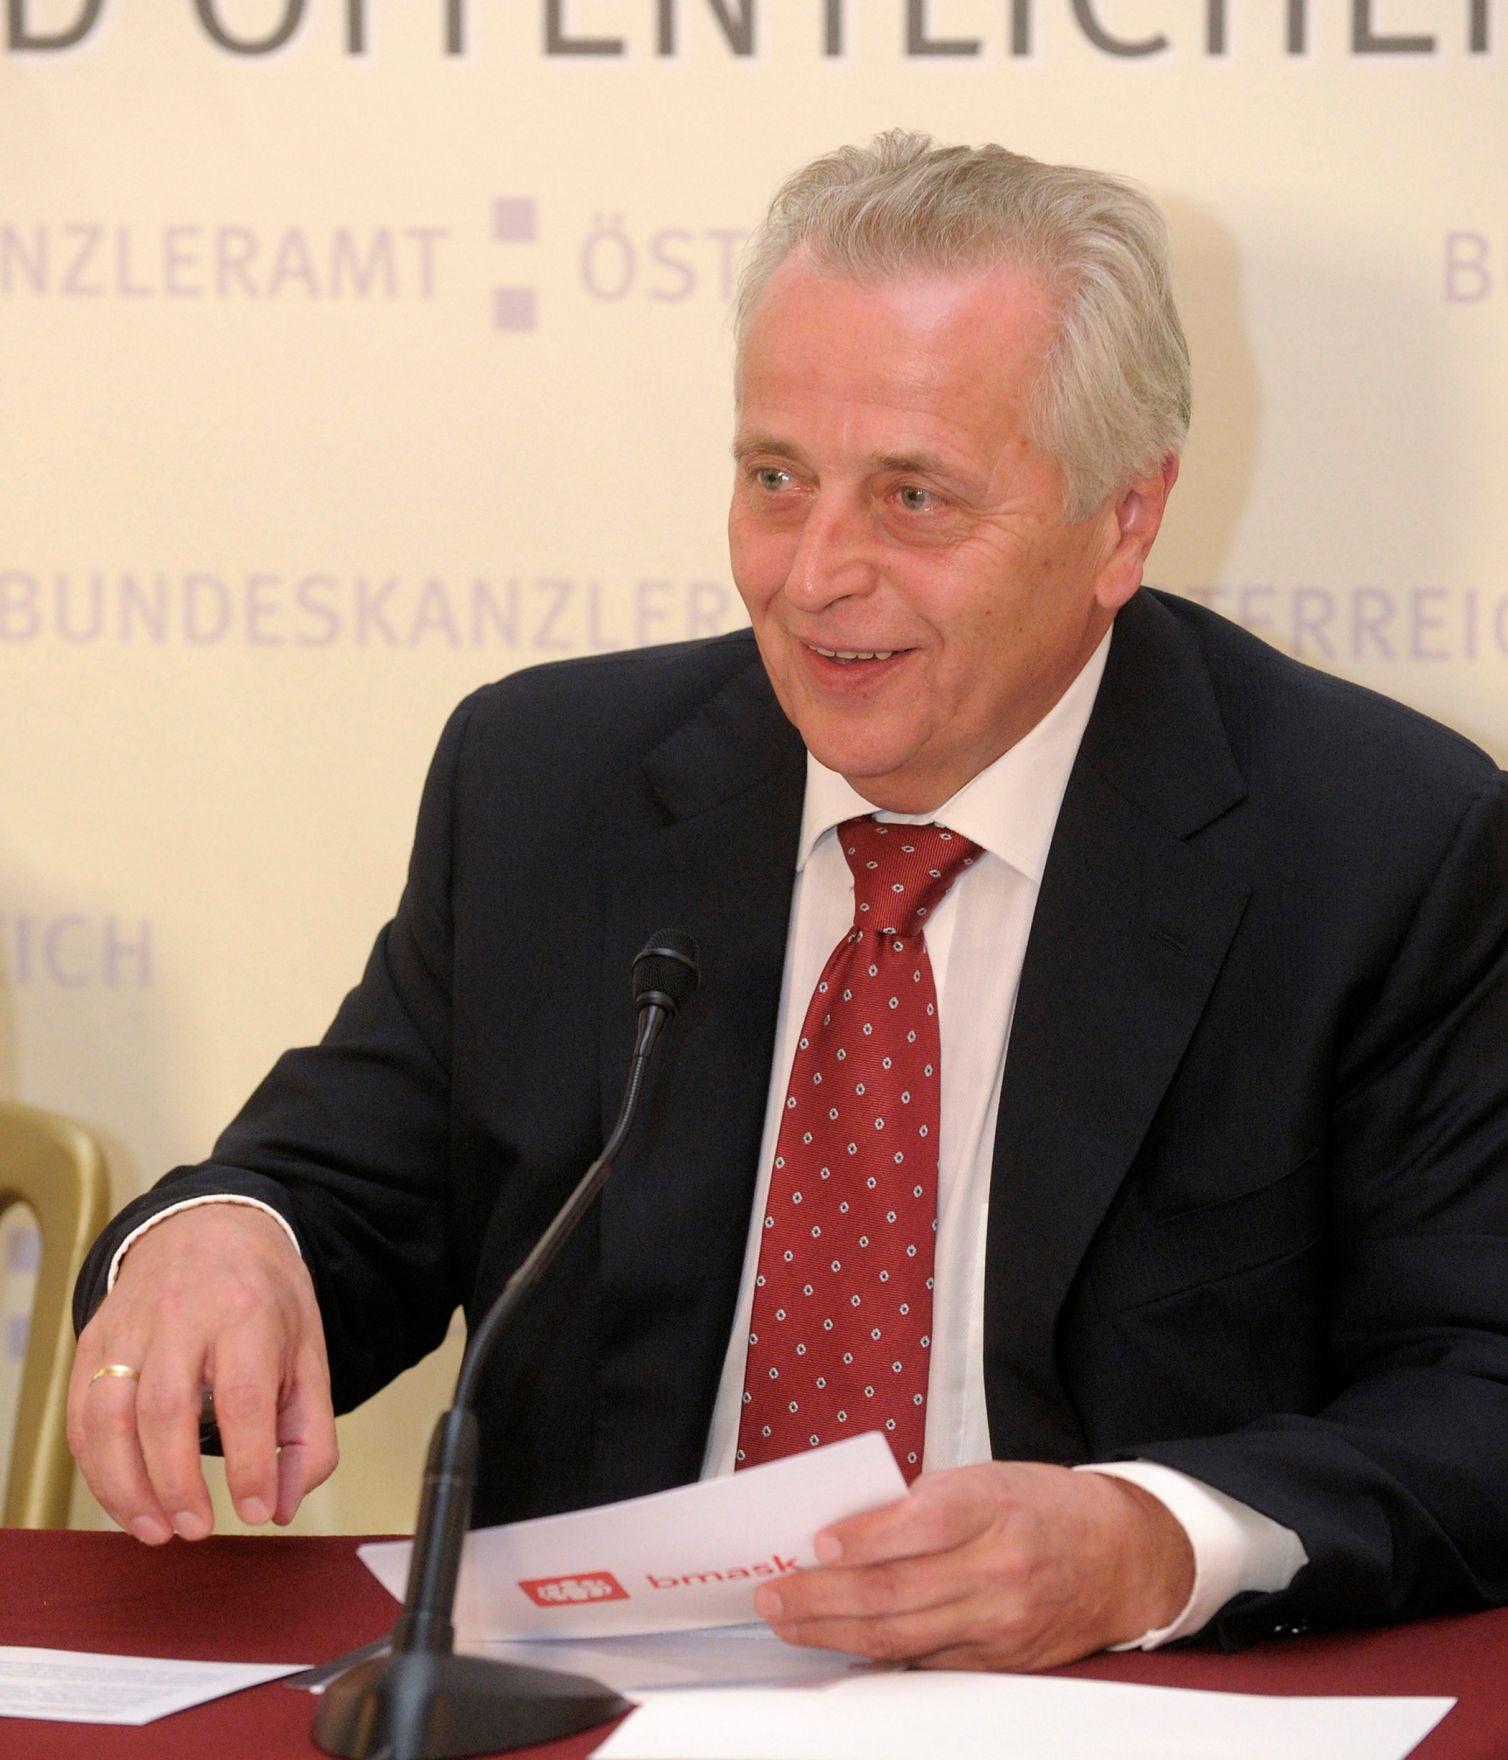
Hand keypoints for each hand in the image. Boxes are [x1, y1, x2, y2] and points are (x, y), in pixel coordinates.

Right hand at [67, 1205, 338, 1543]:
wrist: (209, 1227)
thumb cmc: (263, 1298)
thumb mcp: (308, 1351)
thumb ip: (309, 1433)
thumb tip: (283, 1506)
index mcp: (248, 1312)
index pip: (244, 1397)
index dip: (249, 1463)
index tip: (256, 1511)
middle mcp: (184, 1315)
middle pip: (167, 1409)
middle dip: (178, 1483)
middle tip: (198, 1529)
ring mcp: (129, 1327)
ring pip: (109, 1416)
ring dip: (126, 1487)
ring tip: (157, 1530)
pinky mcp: (93, 1341)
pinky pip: (81, 1415)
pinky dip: (96, 1469)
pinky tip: (125, 1501)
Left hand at [753, 1460, 1194, 1669]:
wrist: (1124, 1554)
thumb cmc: (1046, 1506)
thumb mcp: (986, 1478)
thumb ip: (921, 1502)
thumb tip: (846, 1531)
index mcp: (991, 1506)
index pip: (914, 1526)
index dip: (858, 1539)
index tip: (812, 1545)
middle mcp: (997, 1569)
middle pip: (892, 1593)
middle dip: (819, 1598)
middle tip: (773, 1596)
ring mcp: (1000, 1623)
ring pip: (899, 1638)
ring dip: (832, 1633)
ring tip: (789, 1622)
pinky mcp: (1003, 1662)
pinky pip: (927, 1663)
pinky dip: (878, 1655)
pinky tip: (843, 1646)